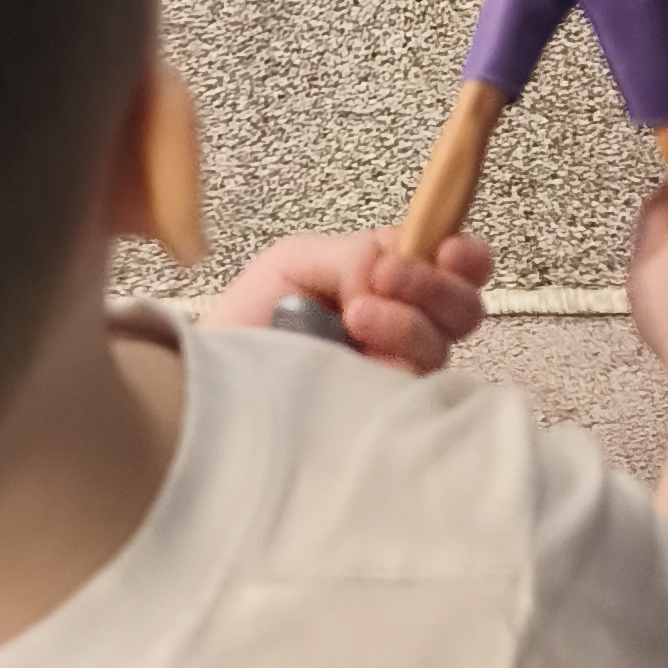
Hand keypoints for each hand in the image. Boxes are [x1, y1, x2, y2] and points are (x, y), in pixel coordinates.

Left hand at [206, 227, 493, 373]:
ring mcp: (395, 379)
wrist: (202, 388)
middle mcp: (403, 333)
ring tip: (355, 315)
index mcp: (390, 287)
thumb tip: (391, 266)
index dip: (465, 257)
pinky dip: (398, 358)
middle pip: (463, 307)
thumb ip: (352, 252)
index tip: (448, 250)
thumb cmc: (245, 326)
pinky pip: (418, 389)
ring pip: (442, 345)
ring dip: (408, 319)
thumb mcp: (295, 263)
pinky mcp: (383, 417)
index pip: (456, 268)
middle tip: (384, 276)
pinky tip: (361, 353)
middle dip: (433, 283)